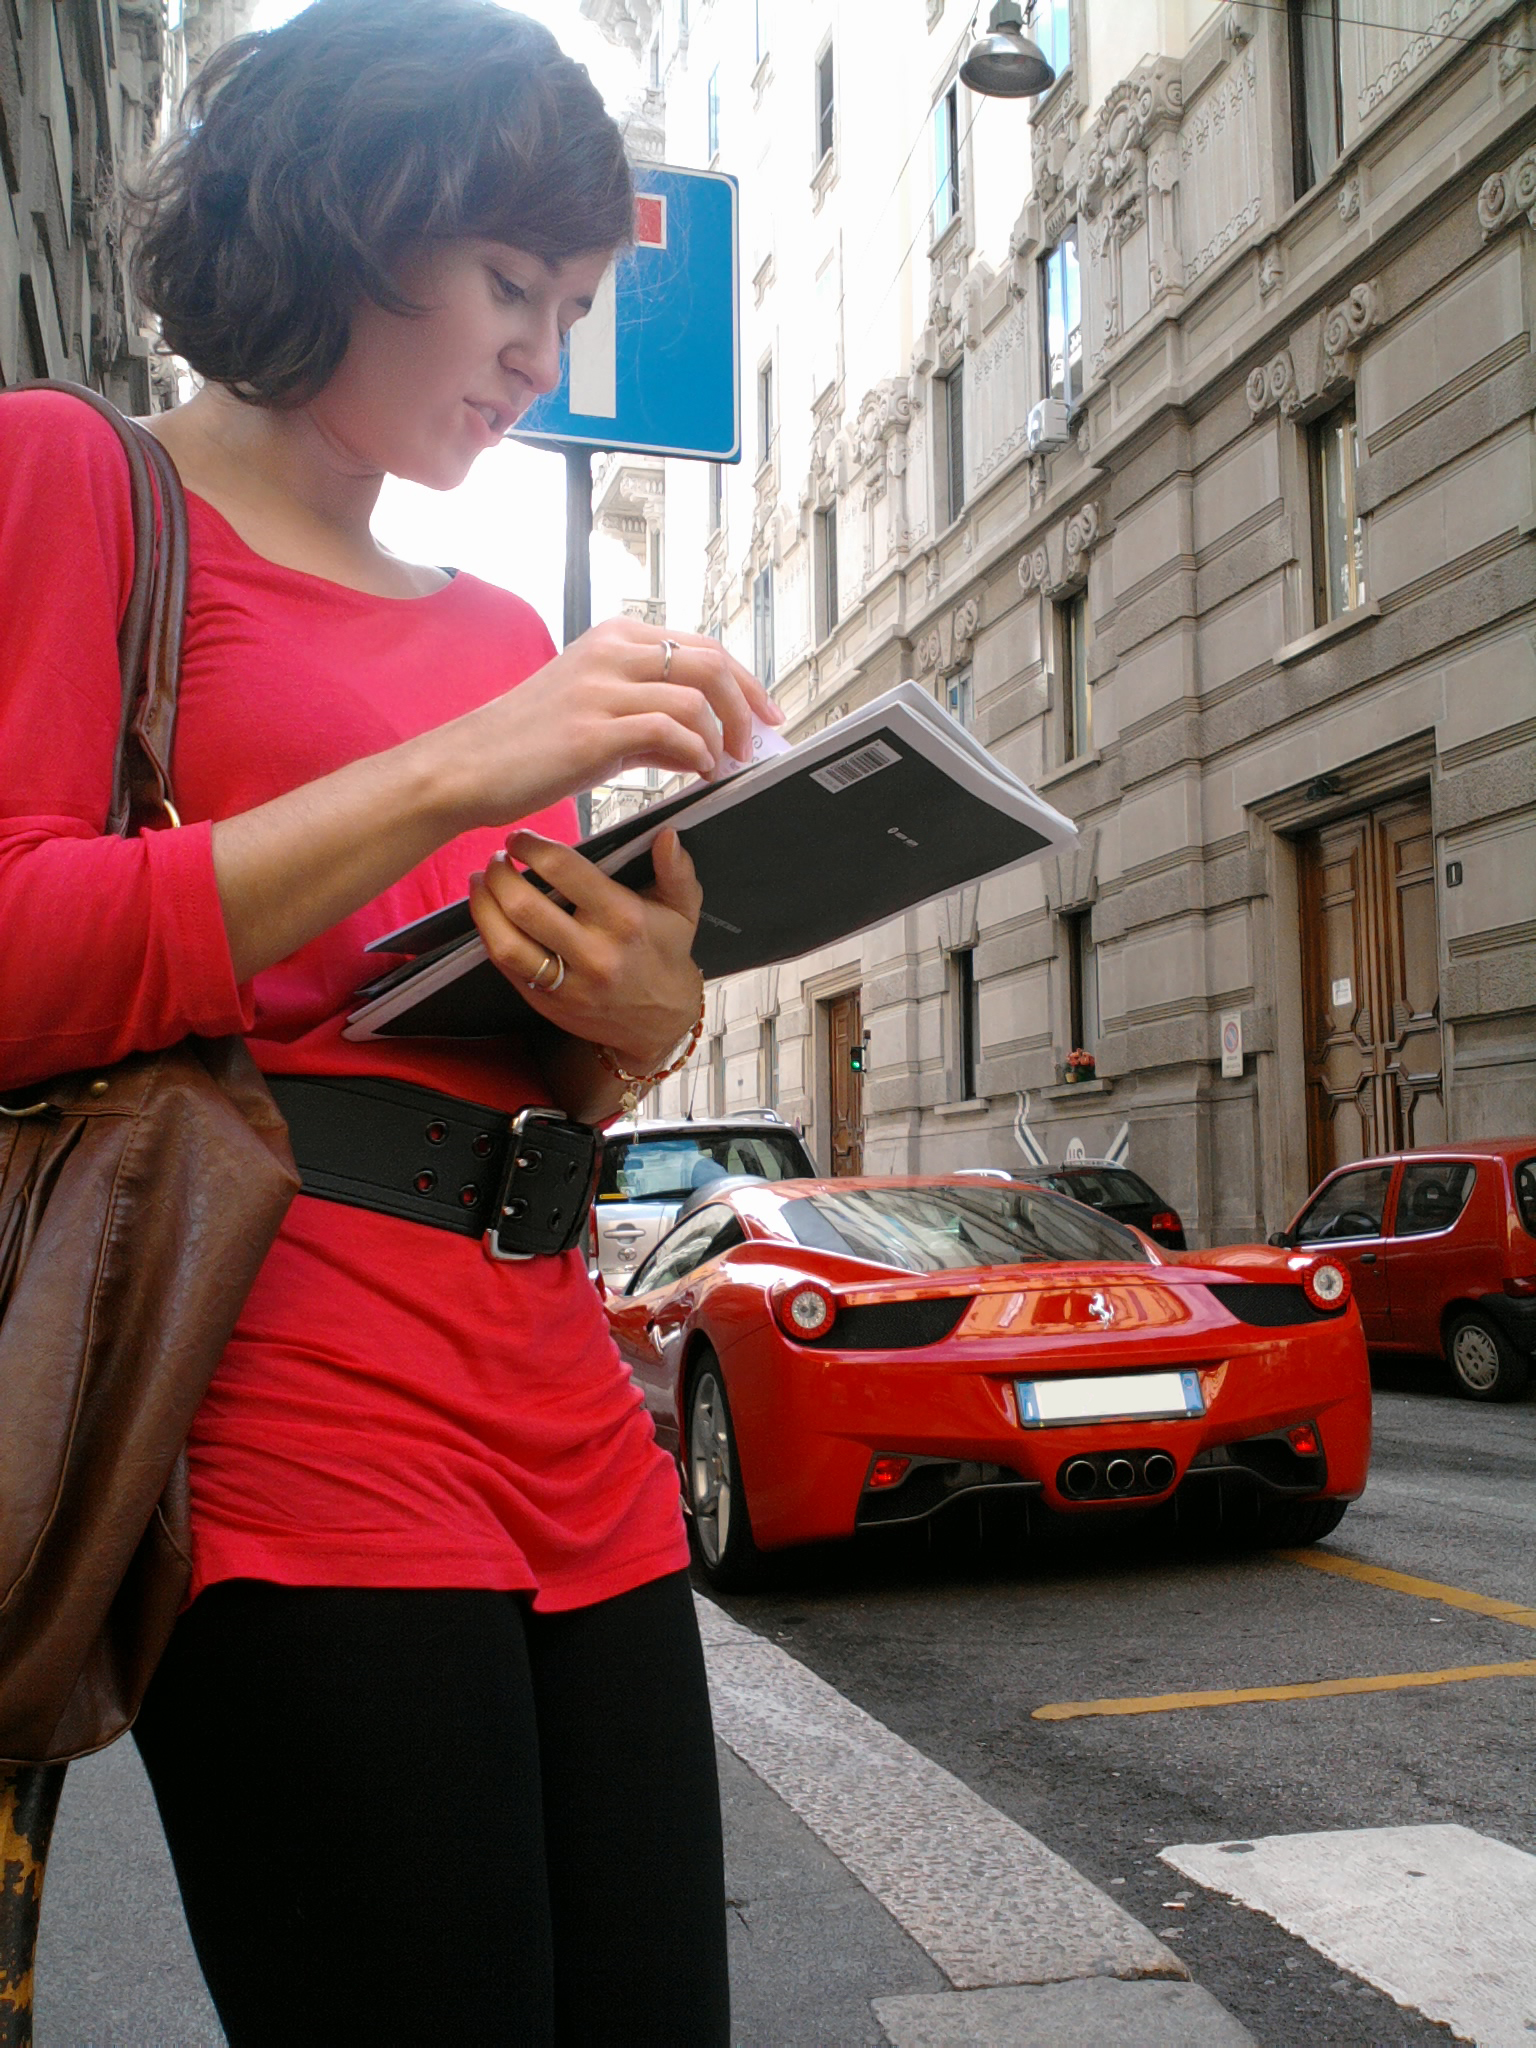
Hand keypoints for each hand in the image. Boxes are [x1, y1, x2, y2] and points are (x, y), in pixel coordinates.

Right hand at [434, 619, 780, 833]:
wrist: (466, 766)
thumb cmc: (526, 745)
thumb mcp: (596, 717)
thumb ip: (650, 722)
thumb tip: (704, 742)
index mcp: (614, 639)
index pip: (702, 645)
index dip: (745, 682)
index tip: (767, 715)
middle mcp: (610, 652)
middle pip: (710, 661)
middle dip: (747, 706)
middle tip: (756, 744)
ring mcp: (601, 688)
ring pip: (695, 695)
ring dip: (722, 736)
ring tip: (722, 765)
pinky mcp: (593, 729)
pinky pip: (669, 731)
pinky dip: (696, 752)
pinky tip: (697, 772)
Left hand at [469, 827, 703, 1068]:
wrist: (660, 1023)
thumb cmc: (666, 954)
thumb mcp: (683, 910)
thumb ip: (676, 870)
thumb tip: (667, 835)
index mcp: (625, 919)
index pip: (564, 871)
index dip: (532, 847)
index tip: (519, 839)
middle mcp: (594, 953)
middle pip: (525, 906)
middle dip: (499, 874)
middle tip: (495, 859)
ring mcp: (569, 983)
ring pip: (507, 943)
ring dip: (483, 907)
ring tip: (479, 883)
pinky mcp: (549, 1004)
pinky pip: (508, 969)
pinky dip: (490, 937)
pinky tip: (488, 916)